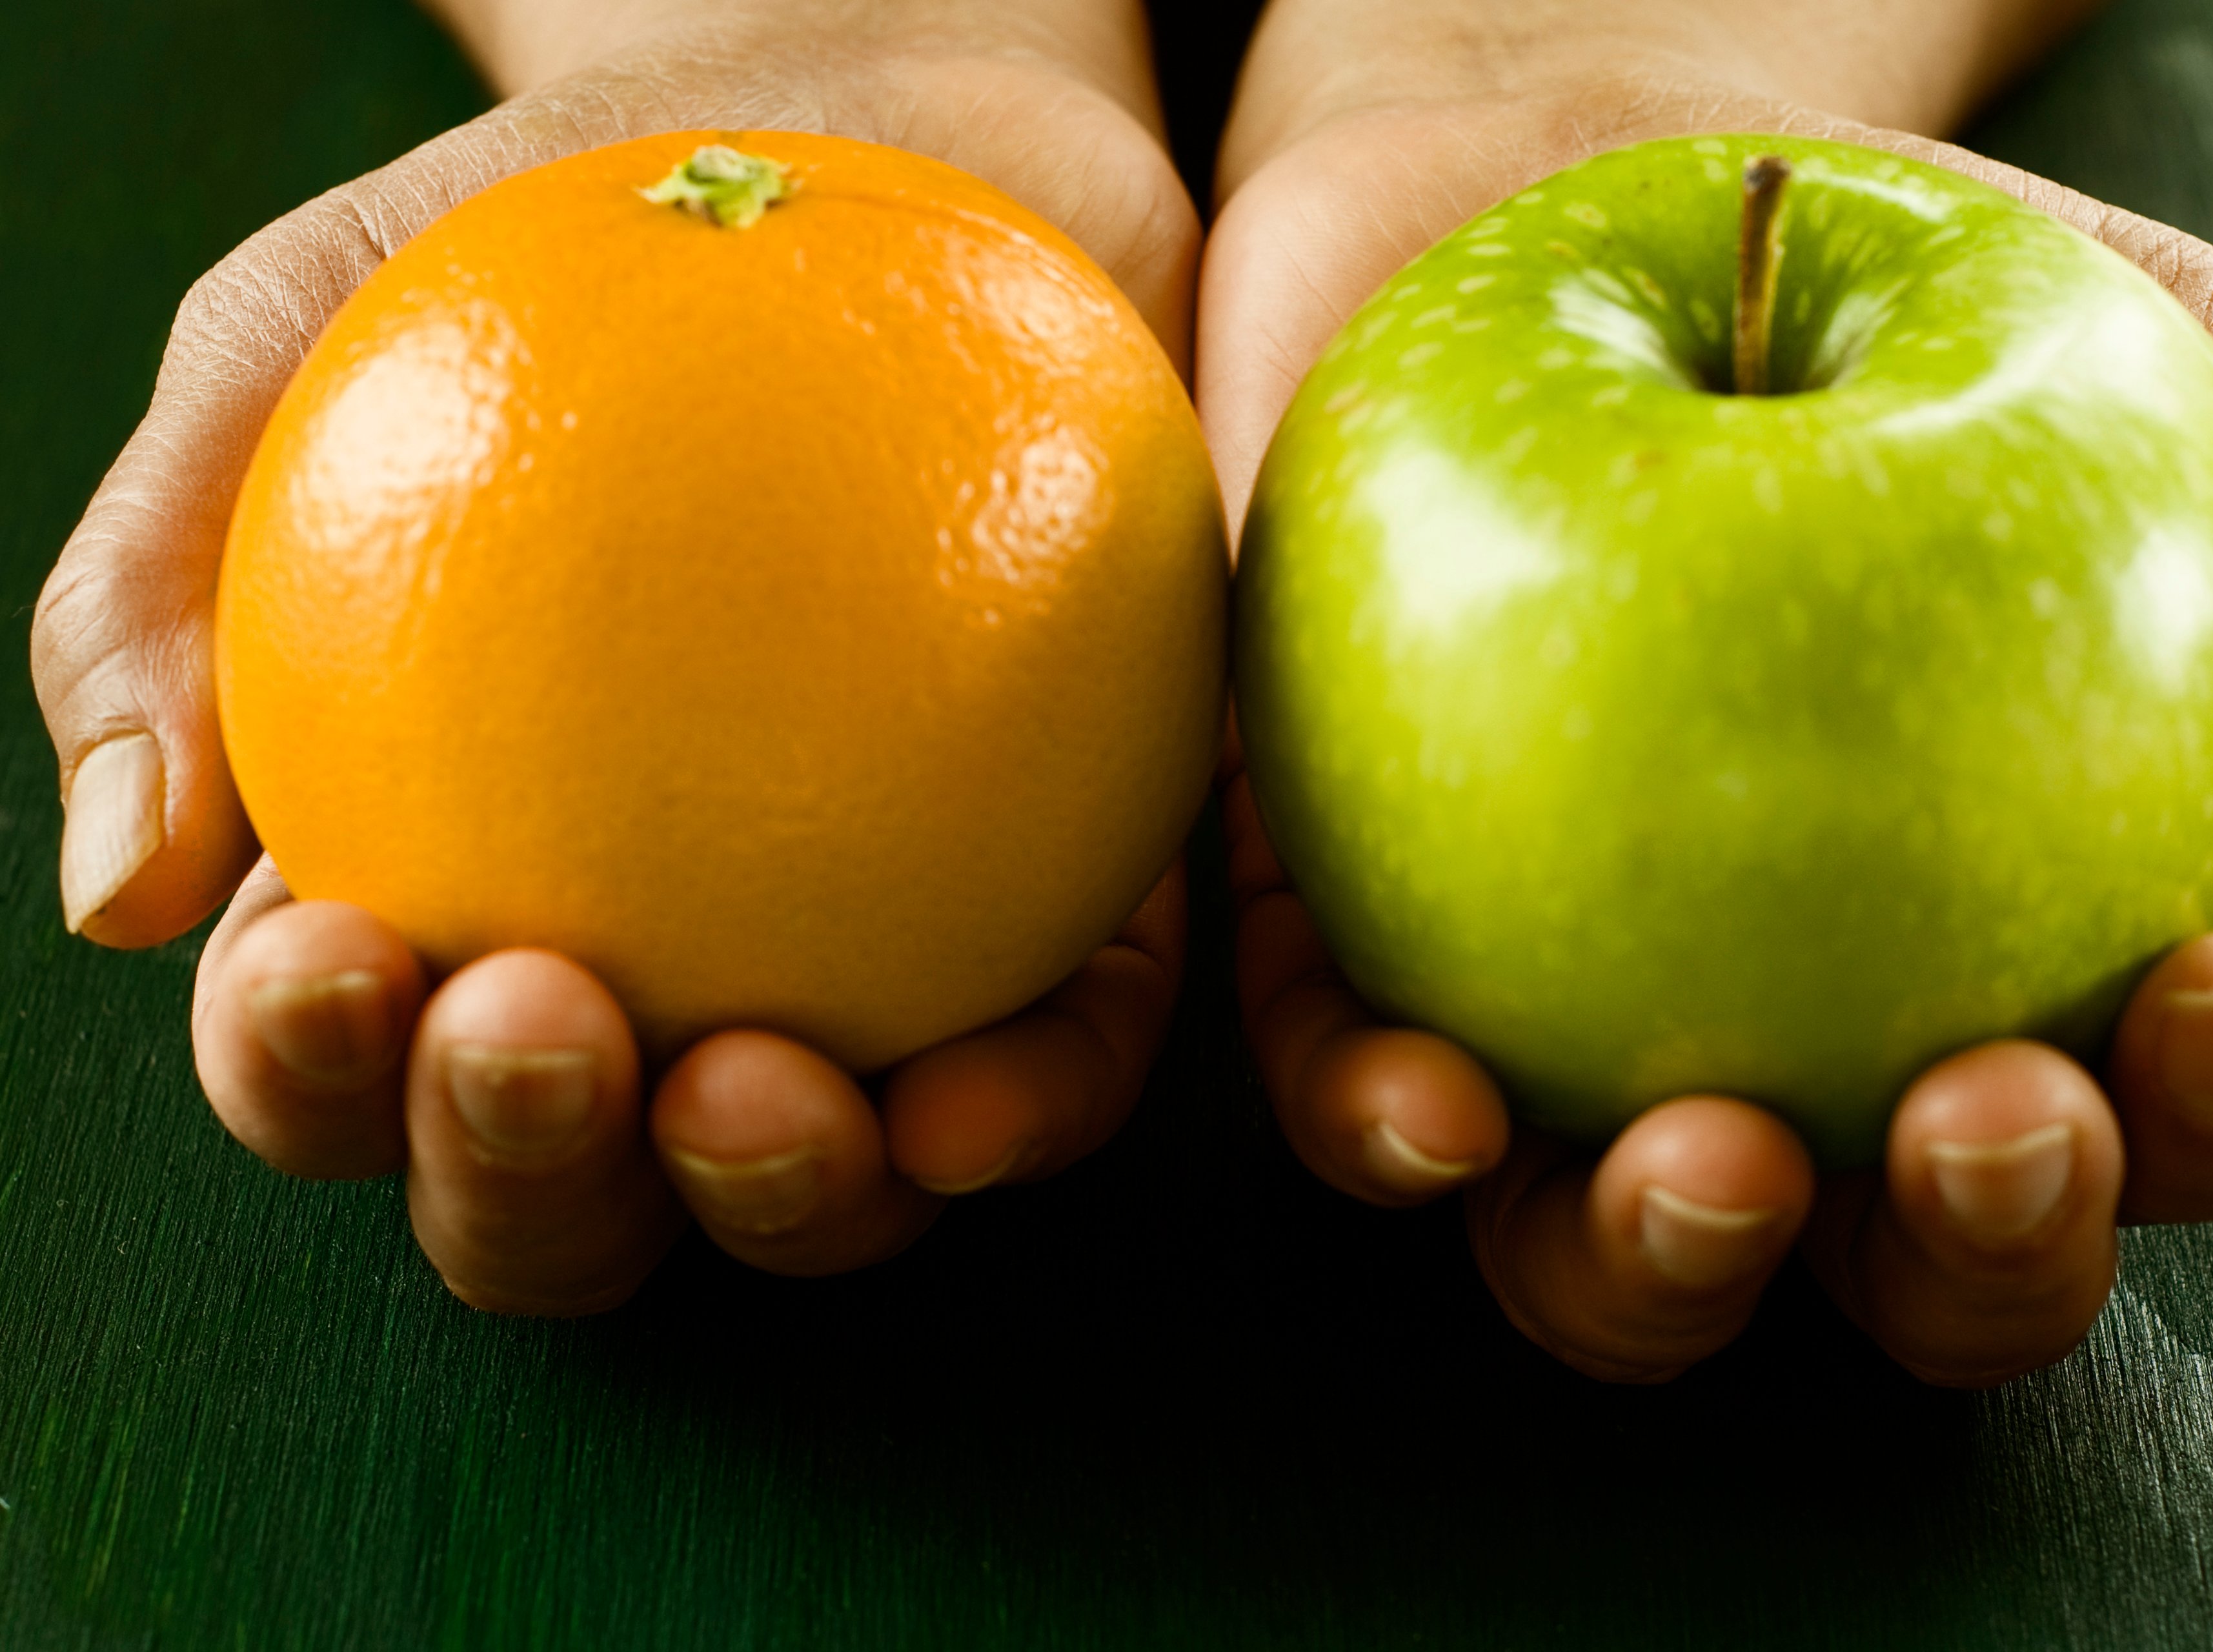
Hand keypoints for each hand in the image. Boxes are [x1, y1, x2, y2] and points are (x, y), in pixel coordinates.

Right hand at [34, 0, 1197, 1313]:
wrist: (883, 129)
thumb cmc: (561, 235)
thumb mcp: (308, 335)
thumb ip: (172, 580)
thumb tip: (120, 894)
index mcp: (438, 879)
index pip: (336, 1053)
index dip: (307, 1070)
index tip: (333, 952)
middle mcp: (648, 968)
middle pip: (559, 1190)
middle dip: (524, 1177)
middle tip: (535, 1022)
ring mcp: (867, 962)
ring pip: (805, 1193)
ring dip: (772, 1204)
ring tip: (757, 1096)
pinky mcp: (1070, 911)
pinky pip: (1058, 1065)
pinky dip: (1021, 1110)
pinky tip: (975, 1090)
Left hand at [1200, 0, 2212, 1382]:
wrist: (1546, 177)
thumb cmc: (1872, 287)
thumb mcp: (2155, 361)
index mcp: (1990, 950)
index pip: (2132, 1120)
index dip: (2199, 1120)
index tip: (2206, 984)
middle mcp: (1779, 1037)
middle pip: (1891, 1263)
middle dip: (1962, 1253)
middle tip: (1978, 1116)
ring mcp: (1550, 1019)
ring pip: (1605, 1259)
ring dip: (1663, 1269)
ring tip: (1706, 1162)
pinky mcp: (1335, 943)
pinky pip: (1347, 1092)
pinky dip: (1381, 1129)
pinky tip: (1423, 1100)